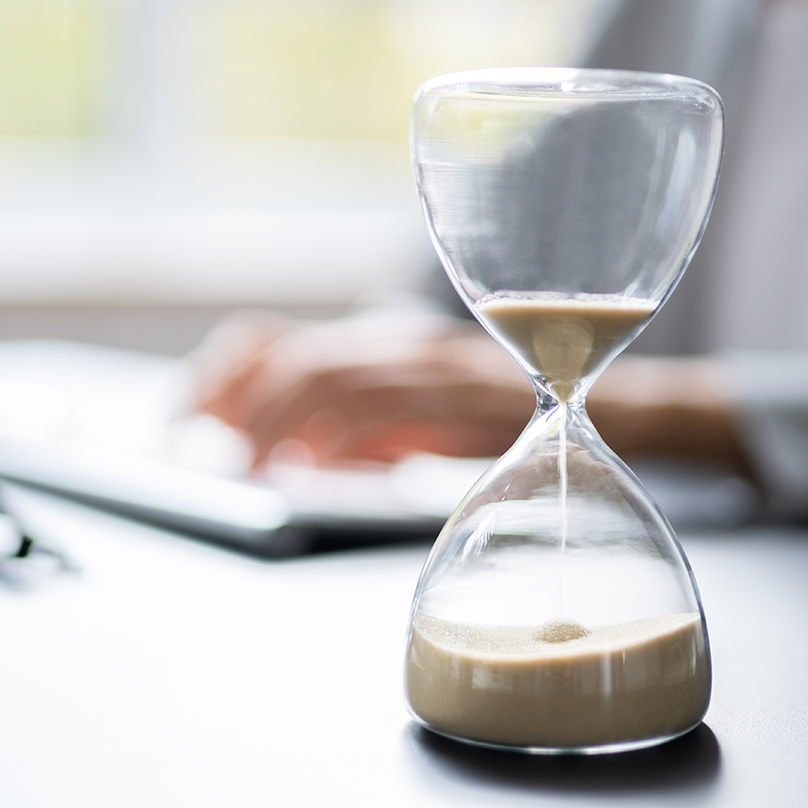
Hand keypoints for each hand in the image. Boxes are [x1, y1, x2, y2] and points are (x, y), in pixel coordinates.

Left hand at [191, 310, 752, 474]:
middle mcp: (397, 340)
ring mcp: (430, 362)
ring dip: (268, 423)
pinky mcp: (462, 392)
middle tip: (194, 456)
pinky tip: (310, 465)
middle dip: (223, 405)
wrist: (627, 412)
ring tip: (241, 468)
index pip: (267, 340)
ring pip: (322, 375)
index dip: (213, 380)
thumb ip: (371, 436)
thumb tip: (307, 467)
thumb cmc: (527, 424)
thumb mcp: (431, 422)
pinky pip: (380, 405)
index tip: (180, 427)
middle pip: (280, 352)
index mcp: (379, 344)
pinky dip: (332, 435)